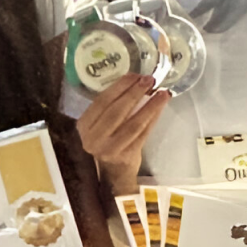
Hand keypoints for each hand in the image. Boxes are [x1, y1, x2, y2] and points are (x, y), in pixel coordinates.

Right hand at [75, 74, 169, 192]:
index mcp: (84, 126)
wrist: (113, 172)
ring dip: (150, 106)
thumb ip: (111, 107)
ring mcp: (110, 149)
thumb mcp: (99, 124)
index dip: (119, 87)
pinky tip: (160, 107)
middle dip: (134, 93)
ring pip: (133, 123)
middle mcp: (93, 138)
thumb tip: (135, 82)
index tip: (134, 75)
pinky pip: (143, 133)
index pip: (101, 102)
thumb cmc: (106, 141)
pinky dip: (153, 118)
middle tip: (149, 80)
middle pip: (116, 111)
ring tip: (162, 93)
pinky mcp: (127, 155)